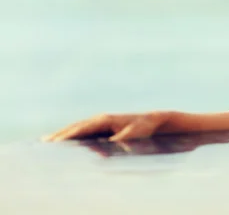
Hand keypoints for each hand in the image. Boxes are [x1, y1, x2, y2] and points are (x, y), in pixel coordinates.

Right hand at [43, 111, 171, 141]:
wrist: (151, 119)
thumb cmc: (142, 127)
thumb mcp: (134, 133)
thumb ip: (122, 138)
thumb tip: (110, 142)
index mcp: (104, 119)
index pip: (82, 128)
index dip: (68, 135)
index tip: (55, 143)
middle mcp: (100, 118)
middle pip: (75, 126)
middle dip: (60, 134)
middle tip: (43, 143)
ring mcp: (101, 120)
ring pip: (77, 127)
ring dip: (63, 134)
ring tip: (47, 141)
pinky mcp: (103, 125)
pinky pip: (84, 130)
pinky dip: (72, 133)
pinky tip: (65, 139)